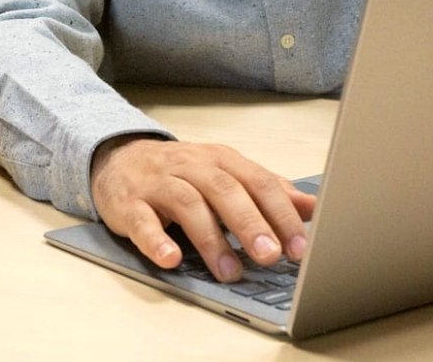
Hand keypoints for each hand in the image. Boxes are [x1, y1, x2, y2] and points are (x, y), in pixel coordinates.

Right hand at [89, 136, 313, 282]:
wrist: (119, 159)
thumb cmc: (181, 173)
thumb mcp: (227, 175)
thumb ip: (268, 190)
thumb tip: (313, 207)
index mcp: (221, 160)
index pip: (257, 182)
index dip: (280, 214)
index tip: (300, 246)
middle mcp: (191, 166)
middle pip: (225, 190)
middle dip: (250, 223)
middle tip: (270, 256)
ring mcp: (158, 183)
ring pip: (188, 204)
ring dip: (211, 239)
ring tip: (230, 271)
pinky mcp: (129, 204)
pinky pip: (142, 221)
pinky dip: (156, 240)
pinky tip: (171, 258)